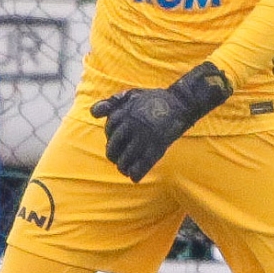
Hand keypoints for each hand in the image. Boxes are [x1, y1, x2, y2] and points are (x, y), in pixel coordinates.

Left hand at [91, 62, 232, 181]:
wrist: (180, 104)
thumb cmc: (154, 100)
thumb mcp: (131, 95)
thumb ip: (111, 103)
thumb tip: (93, 113)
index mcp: (125, 113)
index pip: (109, 130)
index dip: (110, 138)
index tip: (114, 142)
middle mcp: (132, 125)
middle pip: (113, 147)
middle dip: (113, 155)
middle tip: (116, 160)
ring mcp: (144, 137)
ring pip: (125, 159)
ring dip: (122, 167)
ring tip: (124, 169)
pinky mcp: (157, 147)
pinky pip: (142, 165)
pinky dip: (136, 173)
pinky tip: (134, 177)